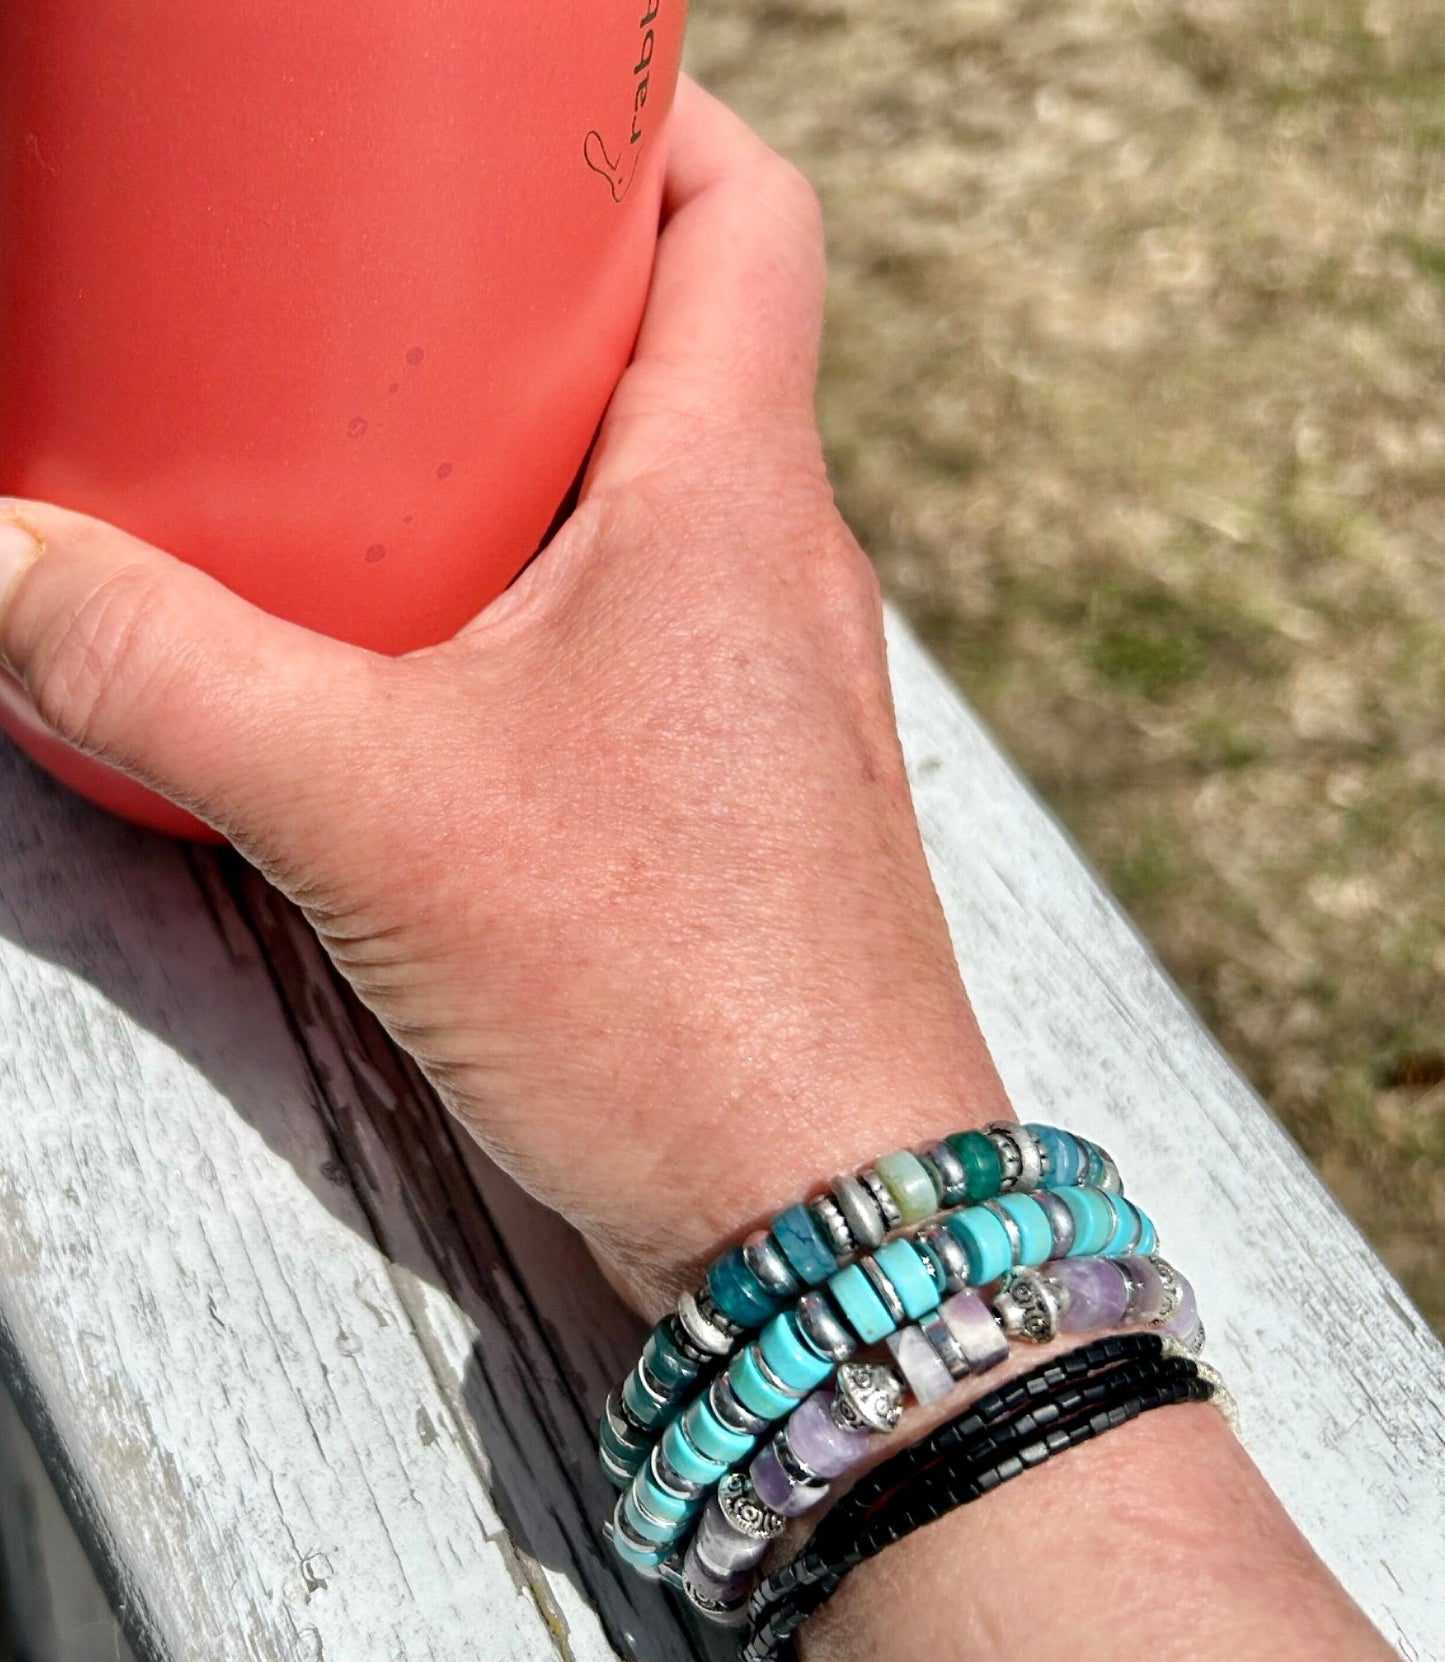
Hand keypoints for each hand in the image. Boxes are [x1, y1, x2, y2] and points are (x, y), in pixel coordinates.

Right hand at [0, 79, 1004, 1311]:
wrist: (824, 1210)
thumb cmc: (665, 995)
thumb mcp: (367, 809)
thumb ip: (161, 670)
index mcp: (736, 496)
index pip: (746, 216)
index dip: (641, 129)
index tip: (506, 128)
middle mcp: (783, 570)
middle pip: (682, 345)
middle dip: (528, 301)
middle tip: (373, 305)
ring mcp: (773, 689)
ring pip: (659, 501)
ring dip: (524, 471)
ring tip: (369, 481)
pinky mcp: (741, 796)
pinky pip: (644, 635)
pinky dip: (537, 608)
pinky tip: (429, 672)